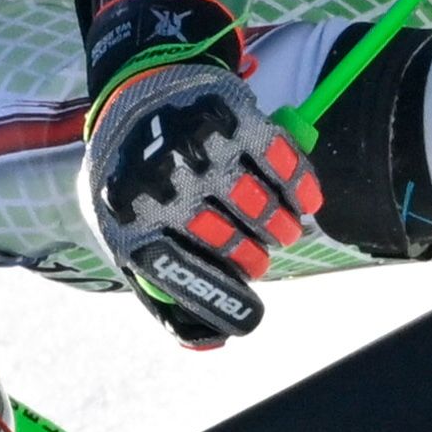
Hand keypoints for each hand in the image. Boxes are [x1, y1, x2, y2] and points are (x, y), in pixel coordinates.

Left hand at [84, 53, 318, 347]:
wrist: (140, 87)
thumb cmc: (136, 175)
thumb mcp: (125, 227)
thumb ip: (160, 287)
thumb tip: (212, 344)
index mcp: (129, 216)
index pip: (182, 278)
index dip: (225, 303)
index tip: (253, 315)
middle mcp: (165, 183)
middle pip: (231, 244)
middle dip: (254, 258)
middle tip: (258, 257)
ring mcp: (201, 147)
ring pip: (261, 208)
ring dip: (281, 227)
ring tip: (283, 231)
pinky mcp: (234, 116)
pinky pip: (283, 163)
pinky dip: (302, 187)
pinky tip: (307, 201)